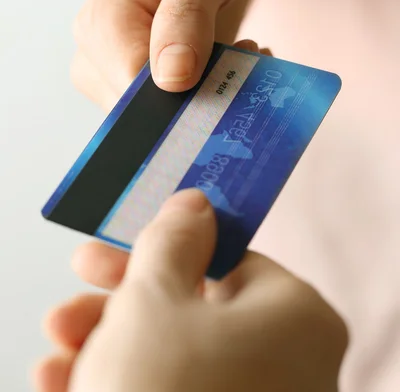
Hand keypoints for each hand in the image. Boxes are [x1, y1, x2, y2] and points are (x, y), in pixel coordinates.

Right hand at [35, 189, 347, 391]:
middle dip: (121, 299)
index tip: (121, 245)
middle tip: (75, 286)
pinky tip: (64, 379)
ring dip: (107, 344)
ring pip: (175, 355)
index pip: (228, 257)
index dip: (166, 247)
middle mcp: (290, 363)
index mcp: (294, 314)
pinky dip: (121, 383)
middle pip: (194, 307)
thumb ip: (172, 240)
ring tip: (56, 344)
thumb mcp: (154, 297)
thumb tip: (195, 202)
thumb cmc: (161, 391)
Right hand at [71, 0, 257, 110]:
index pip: (136, 97)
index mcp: (105, 24)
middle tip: (250, 61)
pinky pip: (171, 96)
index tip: (237, 82)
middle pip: (148, 111)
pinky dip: (208, 86)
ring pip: (163, 109)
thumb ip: (186, 20)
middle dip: (204, 100)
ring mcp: (118, 60)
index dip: (189, 104)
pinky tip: (236, 58)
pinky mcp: (142, 62)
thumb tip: (172, 81)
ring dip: (211, 94)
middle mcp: (100, 51)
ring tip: (247, 53)